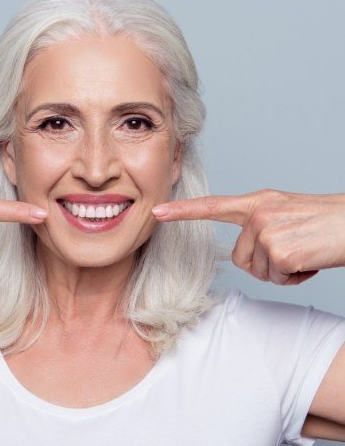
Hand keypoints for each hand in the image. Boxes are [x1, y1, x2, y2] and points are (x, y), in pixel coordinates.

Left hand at [152, 189, 344, 284]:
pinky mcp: (279, 250)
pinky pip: (277, 278)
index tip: (157, 212)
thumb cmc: (324, 221)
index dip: (183, 211)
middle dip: (265, 264)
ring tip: (304, 252)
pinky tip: (310, 260)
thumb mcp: (286, 212)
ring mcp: (267, 230)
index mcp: (257, 202)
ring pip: (258, 271)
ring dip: (282, 271)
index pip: (213, 206)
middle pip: (239, 258)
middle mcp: (258, 213)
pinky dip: (295, 277)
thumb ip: (259, 225)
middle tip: (293, 251)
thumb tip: (244, 251)